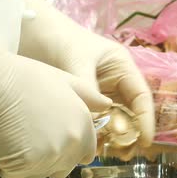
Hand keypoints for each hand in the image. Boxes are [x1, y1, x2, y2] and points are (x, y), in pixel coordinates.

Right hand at [0, 39, 111, 177]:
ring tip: (15, 138)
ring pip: (41, 174)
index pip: (85, 154)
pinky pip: (17, 176)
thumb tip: (107, 105)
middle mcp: (70, 145)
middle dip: (49, 158)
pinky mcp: (23, 167)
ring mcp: (47, 158)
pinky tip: (2, 143)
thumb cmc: (23, 77)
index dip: (69, 147)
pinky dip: (8, 166)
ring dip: (29, 164)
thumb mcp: (63, 80)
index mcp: (82, 125)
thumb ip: (88, 95)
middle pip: (64, 168)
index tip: (51, 137)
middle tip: (28, 136)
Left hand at [19, 0, 154, 145]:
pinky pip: (93, 119)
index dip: (146, 119)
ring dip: (110, 132)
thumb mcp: (77, 62)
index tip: (145, 140)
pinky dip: (93, 130)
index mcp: (121, 66)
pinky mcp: (81, 100)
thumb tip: (100, 115)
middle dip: (128, 129)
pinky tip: (88, 140)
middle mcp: (113, 80)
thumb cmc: (59, 39)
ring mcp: (97, 91)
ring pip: (111, 117)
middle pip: (129, 110)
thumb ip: (89, 89)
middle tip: (120, 145)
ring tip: (104, 145)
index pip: (141, 96)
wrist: (30, 32)